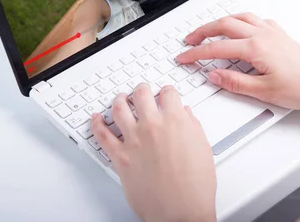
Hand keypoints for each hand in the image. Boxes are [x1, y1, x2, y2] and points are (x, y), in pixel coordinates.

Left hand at [91, 85, 215, 221]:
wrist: (181, 211)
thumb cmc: (195, 185)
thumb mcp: (202, 148)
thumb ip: (192, 126)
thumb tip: (185, 115)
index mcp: (176, 121)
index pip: (168, 93)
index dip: (168, 91)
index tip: (166, 93)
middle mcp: (152, 126)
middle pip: (141, 94)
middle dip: (143, 89)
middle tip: (143, 90)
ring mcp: (133, 140)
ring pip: (119, 108)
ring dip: (119, 99)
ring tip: (120, 98)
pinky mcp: (120, 157)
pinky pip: (102, 135)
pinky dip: (97, 123)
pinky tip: (97, 118)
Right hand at [176, 13, 299, 109]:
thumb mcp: (264, 92)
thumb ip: (235, 82)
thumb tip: (214, 75)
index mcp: (256, 48)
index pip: (217, 48)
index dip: (196, 53)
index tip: (183, 57)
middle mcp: (263, 34)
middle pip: (224, 24)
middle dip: (202, 31)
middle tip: (189, 40)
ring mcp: (272, 32)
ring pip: (239, 17)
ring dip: (220, 22)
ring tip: (209, 30)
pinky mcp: (281, 34)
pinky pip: (255, 19)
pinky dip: (241, 20)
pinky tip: (241, 28)